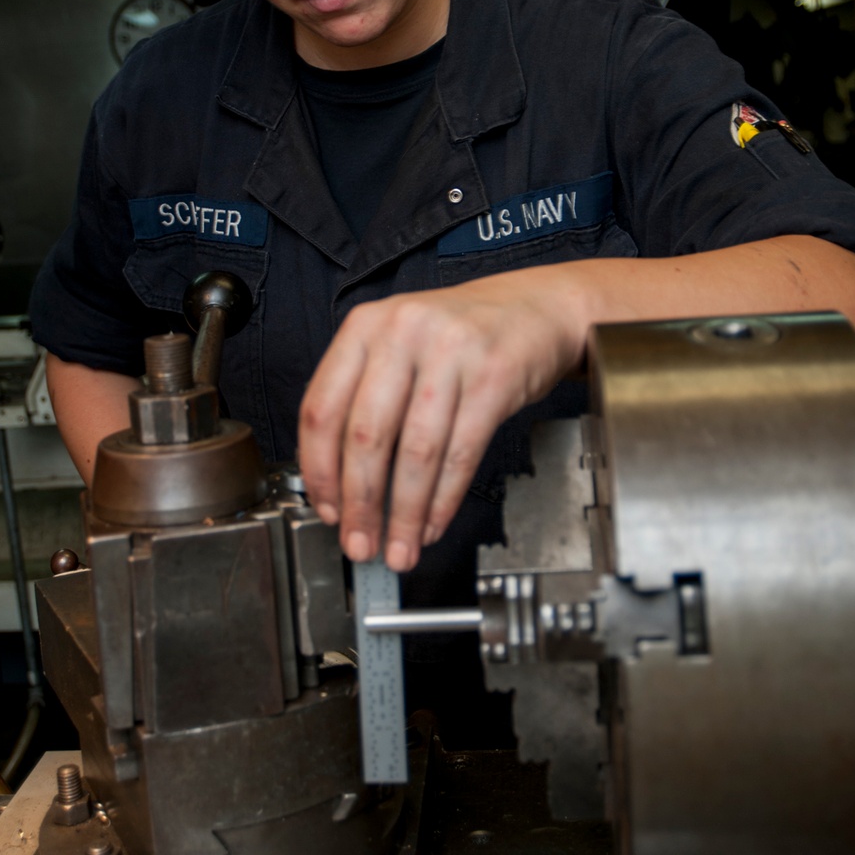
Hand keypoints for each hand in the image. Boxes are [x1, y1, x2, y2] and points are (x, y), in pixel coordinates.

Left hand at [297, 269, 584, 572]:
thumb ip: (366, 399)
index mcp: (365, 326)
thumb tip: (344, 486)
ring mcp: (450, 352)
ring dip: (404, 514)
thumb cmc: (461, 335)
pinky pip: (460, 454)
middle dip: (360, 504)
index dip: (319, 471)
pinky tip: (433, 523)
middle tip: (360, 543)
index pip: (321, 408)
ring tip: (400, 546)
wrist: (536, 308)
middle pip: (366, 436)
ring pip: (415, 452)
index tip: (326, 509)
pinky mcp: (493, 377)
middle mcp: (403, 333)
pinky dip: (443, 500)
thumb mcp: (400, 347)